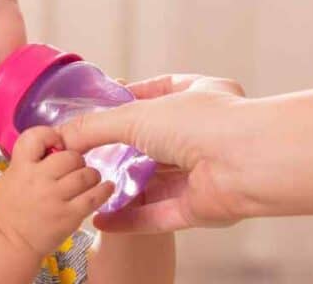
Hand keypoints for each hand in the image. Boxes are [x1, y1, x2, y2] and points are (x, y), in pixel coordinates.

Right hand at [0, 126, 113, 257]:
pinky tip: (106, 187)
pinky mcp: (69, 216)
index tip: (57, 144)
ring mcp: (55, 198)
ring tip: (88, 179)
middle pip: (70, 156)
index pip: (36, 136)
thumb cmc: (9, 210)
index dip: (51, 135)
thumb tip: (54, 146)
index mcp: (20, 167)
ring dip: (91, 175)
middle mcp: (38, 179)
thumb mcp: (10, 177)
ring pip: (86, 174)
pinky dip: (104, 190)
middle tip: (75, 168)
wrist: (9, 243)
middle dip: (76, 159)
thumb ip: (29, 161)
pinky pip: (94, 197)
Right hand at [58, 74, 249, 232]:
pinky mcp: (201, 205)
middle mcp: (204, 132)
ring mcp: (203, 170)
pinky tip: (103, 221)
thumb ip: (96, 126)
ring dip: (122, 188)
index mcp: (199, 95)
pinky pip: (159, 214)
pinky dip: (131, 218)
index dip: (126, 101)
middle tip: (84, 157)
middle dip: (119, 151)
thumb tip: (62, 137)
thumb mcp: (136, 114)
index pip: (156, 92)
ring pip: (155, 182)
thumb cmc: (205, 123)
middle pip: (152, 142)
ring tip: (87, 190)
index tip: (97, 111)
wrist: (250, 164)